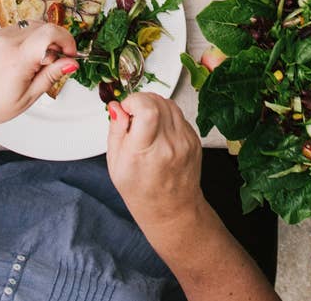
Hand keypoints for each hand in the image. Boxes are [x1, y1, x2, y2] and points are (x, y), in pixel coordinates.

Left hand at [0, 23, 77, 140]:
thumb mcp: (26, 98)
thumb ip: (50, 76)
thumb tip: (69, 63)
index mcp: (17, 57)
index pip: (51, 32)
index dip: (67, 40)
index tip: (71, 53)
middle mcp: (6, 41)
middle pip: (43, 26)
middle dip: (56, 41)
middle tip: (57, 62)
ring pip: (30, 26)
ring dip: (41, 39)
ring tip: (36, 65)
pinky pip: (16, 30)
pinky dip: (26, 39)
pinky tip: (23, 60)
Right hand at [106, 93, 203, 226]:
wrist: (172, 210)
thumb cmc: (141, 192)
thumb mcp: (116, 164)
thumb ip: (115, 130)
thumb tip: (117, 106)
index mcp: (146, 152)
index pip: (147, 109)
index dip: (133, 101)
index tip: (126, 110)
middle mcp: (169, 144)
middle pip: (157, 101)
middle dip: (141, 101)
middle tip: (133, 117)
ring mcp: (185, 141)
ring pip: (169, 103)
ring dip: (153, 105)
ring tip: (145, 124)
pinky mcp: (194, 140)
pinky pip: (178, 115)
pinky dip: (165, 116)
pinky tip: (158, 132)